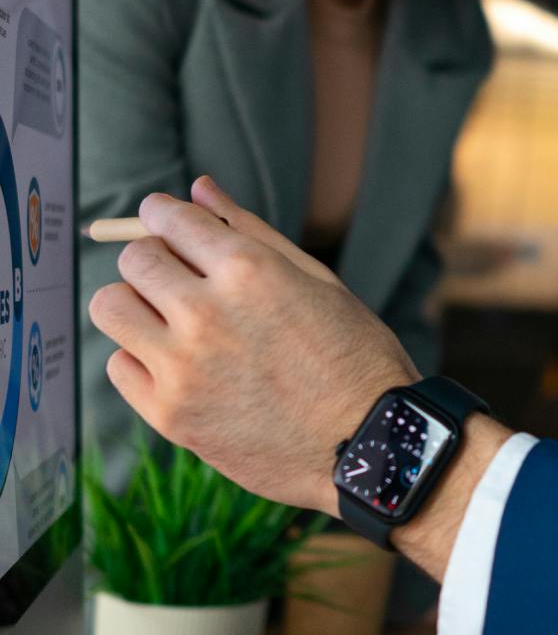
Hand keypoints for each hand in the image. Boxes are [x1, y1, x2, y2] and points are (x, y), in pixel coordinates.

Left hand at [88, 175, 417, 513]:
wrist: (369, 444)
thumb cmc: (355, 357)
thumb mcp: (317, 281)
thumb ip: (251, 232)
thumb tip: (197, 189)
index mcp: (249, 271)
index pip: (168, 218)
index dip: (164, 215)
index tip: (168, 224)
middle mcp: (207, 314)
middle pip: (134, 260)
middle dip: (156, 260)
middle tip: (184, 281)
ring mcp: (183, 367)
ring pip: (111, 307)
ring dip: (137, 306)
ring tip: (175, 323)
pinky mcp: (170, 414)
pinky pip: (118, 366)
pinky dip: (142, 360)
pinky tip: (183, 366)